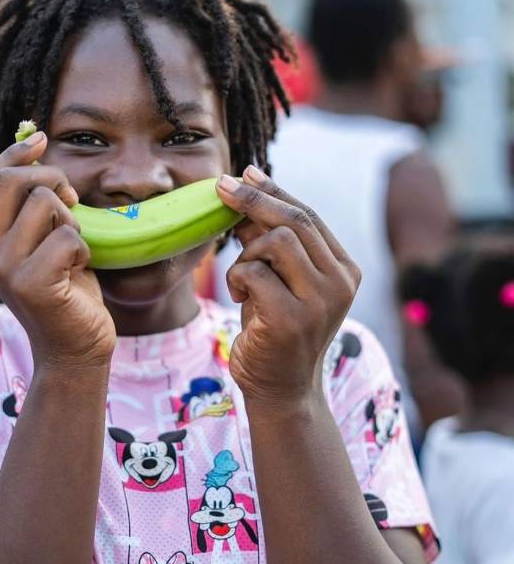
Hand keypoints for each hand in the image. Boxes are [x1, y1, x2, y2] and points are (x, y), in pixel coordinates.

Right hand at [0, 132, 115, 367]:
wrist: (76, 350)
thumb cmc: (69, 294)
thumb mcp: (45, 245)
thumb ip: (36, 211)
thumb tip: (40, 153)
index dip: (15, 153)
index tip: (42, 137)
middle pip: (10, 181)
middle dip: (50, 177)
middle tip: (72, 200)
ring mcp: (6, 269)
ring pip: (44, 203)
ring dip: (73, 221)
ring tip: (75, 250)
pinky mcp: (31, 284)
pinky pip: (68, 237)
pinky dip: (84, 250)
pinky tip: (80, 272)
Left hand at [215, 166, 360, 405]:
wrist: (281, 390)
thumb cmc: (274, 331)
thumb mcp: (277, 281)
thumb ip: (269, 243)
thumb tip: (244, 190)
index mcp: (343, 269)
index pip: (309, 216)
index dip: (275, 192)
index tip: (246, 173)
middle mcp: (340, 282)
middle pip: (295, 221)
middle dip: (253, 200)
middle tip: (220, 187)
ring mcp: (321, 302)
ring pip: (276, 241)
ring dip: (246, 254)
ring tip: (242, 281)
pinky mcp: (293, 319)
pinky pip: (254, 272)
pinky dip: (236, 278)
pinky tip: (240, 299)